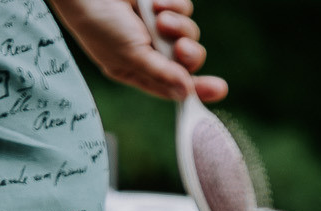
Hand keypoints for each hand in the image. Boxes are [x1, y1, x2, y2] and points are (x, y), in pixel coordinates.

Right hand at [47, 0, 225, 103]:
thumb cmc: (101, 25)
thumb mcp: (130, 56)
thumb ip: (160, 74)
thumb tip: (186, 93)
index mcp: (141, 72)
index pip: (175, 87)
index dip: (198, 90)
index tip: (219, 89)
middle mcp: (152, 52)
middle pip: (189, 61)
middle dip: (190, 55)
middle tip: (181, 48)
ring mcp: (158, 28)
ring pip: (190, 32)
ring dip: (178, 25)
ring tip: (159, 18)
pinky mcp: (162, 5)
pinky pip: (184, 8)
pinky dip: (173, 4)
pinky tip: (153, 3)